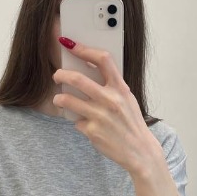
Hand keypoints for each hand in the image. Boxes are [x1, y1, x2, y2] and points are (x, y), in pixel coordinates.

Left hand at [52, 39, 160, 174]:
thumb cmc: (131, 123)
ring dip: (59, 98)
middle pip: (77, 79)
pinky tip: (83, 124)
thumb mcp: (127, 100)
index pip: (103, 59)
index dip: (83, 48)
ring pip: (67, 100)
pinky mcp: (92, 131)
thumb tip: (87, 71)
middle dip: (61, 75)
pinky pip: (75, 121)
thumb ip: (111, 87)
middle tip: (57, 75)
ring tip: (59, 99)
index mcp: (121, 88)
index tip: (69, 44)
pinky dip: (77, 121)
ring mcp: (100, 116)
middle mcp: (110, 100)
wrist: (140, 151)